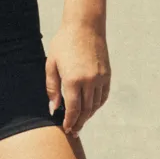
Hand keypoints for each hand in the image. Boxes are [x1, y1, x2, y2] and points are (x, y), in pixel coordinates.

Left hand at [45, 19, 110, 140]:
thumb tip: (54, 108)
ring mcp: (100, 78)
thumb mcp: (51, 64)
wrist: (85, 26)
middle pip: (86, 110)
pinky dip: (97, 105)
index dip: (70, 122)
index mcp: (73, 80)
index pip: (73, 109)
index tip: (66, 129)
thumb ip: (52, 88)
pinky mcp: (107, 74)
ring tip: (81, 121)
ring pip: (96, 105)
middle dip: (79, 123)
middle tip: (74, 132)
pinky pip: (104, 96)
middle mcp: (89, 81)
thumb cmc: (63, 43)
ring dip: (88, 115)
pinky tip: (91, 108)